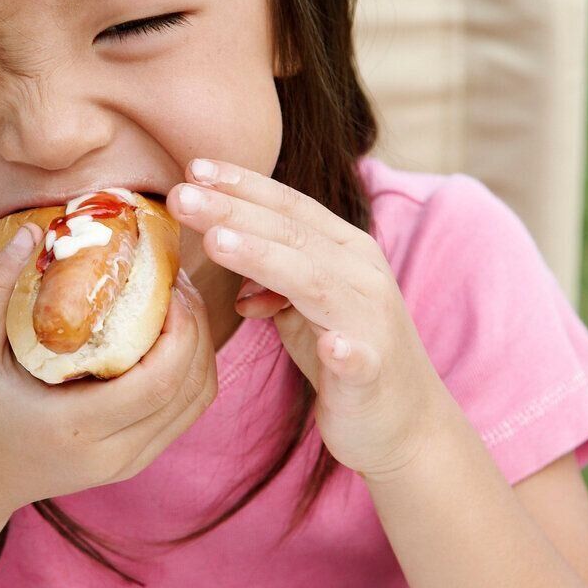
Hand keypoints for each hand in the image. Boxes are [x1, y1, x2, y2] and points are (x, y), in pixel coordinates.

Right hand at [0, 222, 218, 529]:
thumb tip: (33, 230)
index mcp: (73, 428)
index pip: (158, 382)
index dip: (181, 330)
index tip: (167, 283)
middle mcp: (111, 455)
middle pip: (190, 389)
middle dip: (197, 327)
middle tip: (176, 280)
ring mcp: (126, 464)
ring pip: (196, 403)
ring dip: (199, 348)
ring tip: (176, 302)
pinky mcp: (131, 463)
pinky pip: (183, 414)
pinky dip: (189, 372)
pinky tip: (167, 335)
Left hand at [166, 158, 455, 477]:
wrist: (406, 421)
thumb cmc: (345, 354)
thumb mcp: (300, 304)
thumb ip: (267, 271)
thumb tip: (222, 244)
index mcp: (344, 251)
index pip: (289, 207)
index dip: (243, 185)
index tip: (194, 167)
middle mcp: (361, 275)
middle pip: (290, 234)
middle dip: (233, 211)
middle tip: (181, 196)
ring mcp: (371, 321)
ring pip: (314, 282)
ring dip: (264, 259)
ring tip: (216, 242)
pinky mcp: (373, 370)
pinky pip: (358, 357)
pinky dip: (345, 350)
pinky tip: (330, 346)